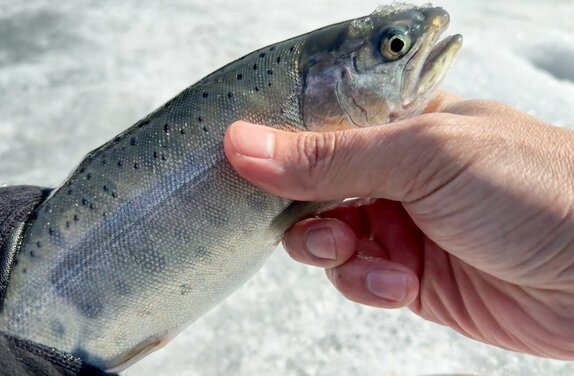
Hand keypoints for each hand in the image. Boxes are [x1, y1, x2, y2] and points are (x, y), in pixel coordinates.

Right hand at [223, 92, 573, 358]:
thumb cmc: (535, 189)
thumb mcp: (423, 156)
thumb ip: (328, 156)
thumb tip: (241, 144)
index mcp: (403, 124)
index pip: (321, 128)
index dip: (281, 147)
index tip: (245, 165)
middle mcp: (398, 173)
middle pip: (314, 189)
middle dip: (307, 212)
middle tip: (321, 226)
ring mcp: (402, 225)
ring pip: (328, 239)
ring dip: (336, 252)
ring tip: (367, 257)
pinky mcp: (410, 276)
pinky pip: (358, 278)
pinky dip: (367, 283)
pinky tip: (399, 283)